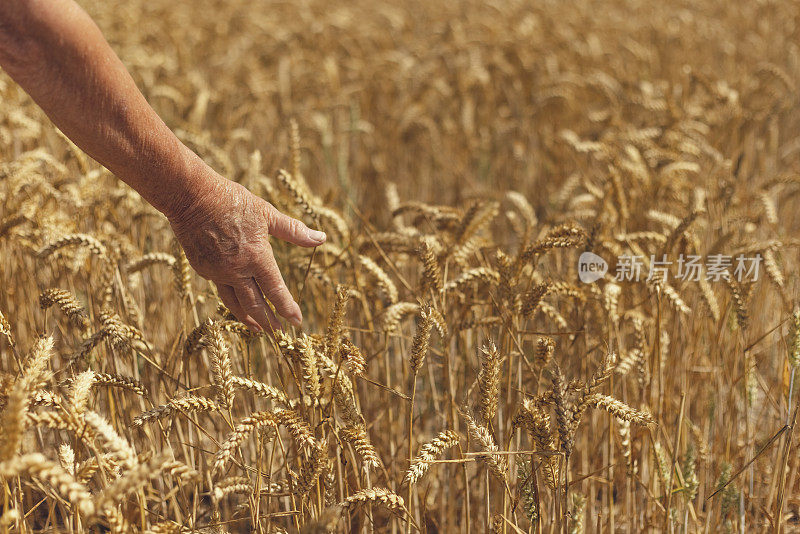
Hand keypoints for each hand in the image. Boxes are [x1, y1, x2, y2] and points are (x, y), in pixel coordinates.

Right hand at [168, 168, 325, 331]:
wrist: (190, 196)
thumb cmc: (232, 201)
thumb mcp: (267, 214)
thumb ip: (294, 231)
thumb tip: (322, 238)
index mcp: (256, 257)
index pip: (276, 291)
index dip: (287, 308)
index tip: (297, 322)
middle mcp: (236, 270)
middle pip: (255, 304)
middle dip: (269, 321)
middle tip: (279, 333)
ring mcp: (216, 272)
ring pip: (234, 302)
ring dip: (248, 318)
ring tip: (258, 328)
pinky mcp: (201, 269)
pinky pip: (219, 288)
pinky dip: (231, 298)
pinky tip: (237, 300)